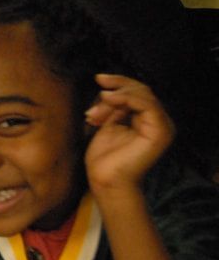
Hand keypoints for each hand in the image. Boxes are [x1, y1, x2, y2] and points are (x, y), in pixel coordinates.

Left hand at [84, 74, 173, 198]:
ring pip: (143, 94)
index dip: (118, 83)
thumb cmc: (104, 157)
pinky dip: (127, 98)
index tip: (98, 79)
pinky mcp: (160, 131)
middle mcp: (158, 121)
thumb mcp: (107, 124)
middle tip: (98, 96)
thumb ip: (113, 108)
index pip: (137, 91)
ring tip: (99, 106)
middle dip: (116, 89)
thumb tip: (108, 91)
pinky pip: (146, 105)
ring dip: (117, 96)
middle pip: (141, 90)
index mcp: (147, 119)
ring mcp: (161, 126)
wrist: (106, 180)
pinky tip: (110, 99)